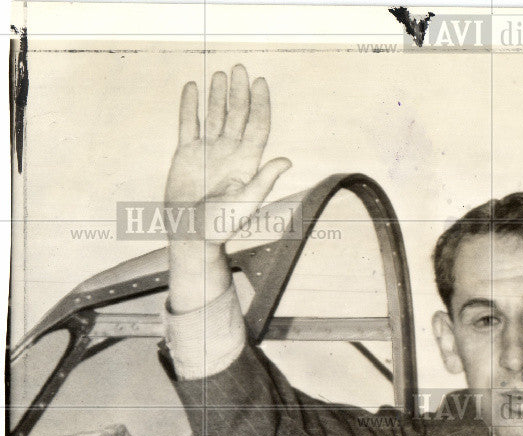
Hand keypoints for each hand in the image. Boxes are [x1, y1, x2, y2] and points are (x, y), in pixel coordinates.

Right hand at [165, 65, 291, 311]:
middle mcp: (230, 152)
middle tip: (240, 68)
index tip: (260, 82)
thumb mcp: (247, 203)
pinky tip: (193, 87)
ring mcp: (208, 151)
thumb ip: (264, 180)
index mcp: (247, 162)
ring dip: (218, 95)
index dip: (260, 104)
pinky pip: (189, 124)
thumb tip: (286, 160)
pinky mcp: (187, 153)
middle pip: (238, 115)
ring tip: (221, 74)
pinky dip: (190, 106)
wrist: (190, 233)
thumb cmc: (221, 224)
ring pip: (215, 116)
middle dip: (240, 92)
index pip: (258, 126)